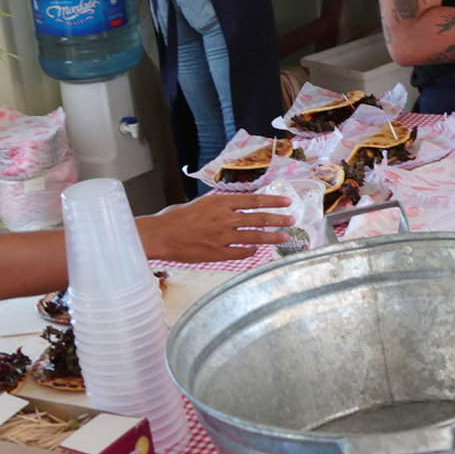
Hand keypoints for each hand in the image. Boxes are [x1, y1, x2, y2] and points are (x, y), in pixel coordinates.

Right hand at [137, 192, 291, 263]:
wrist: (161, 234)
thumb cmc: (177, 217)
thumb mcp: (201, 204)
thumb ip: (221, 206)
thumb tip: (237, 208)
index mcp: (221, 203)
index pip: (254, 200)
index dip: (272, 201)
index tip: (286, 201)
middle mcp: (225, 218)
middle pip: (259, 218)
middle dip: (278, 219)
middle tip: (292, 220)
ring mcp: (223, 237)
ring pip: (255, 236)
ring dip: (272, 237)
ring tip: (285, 237)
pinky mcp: (218, 253)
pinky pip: (241, 253)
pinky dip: (251, 250)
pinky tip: (257, 249)